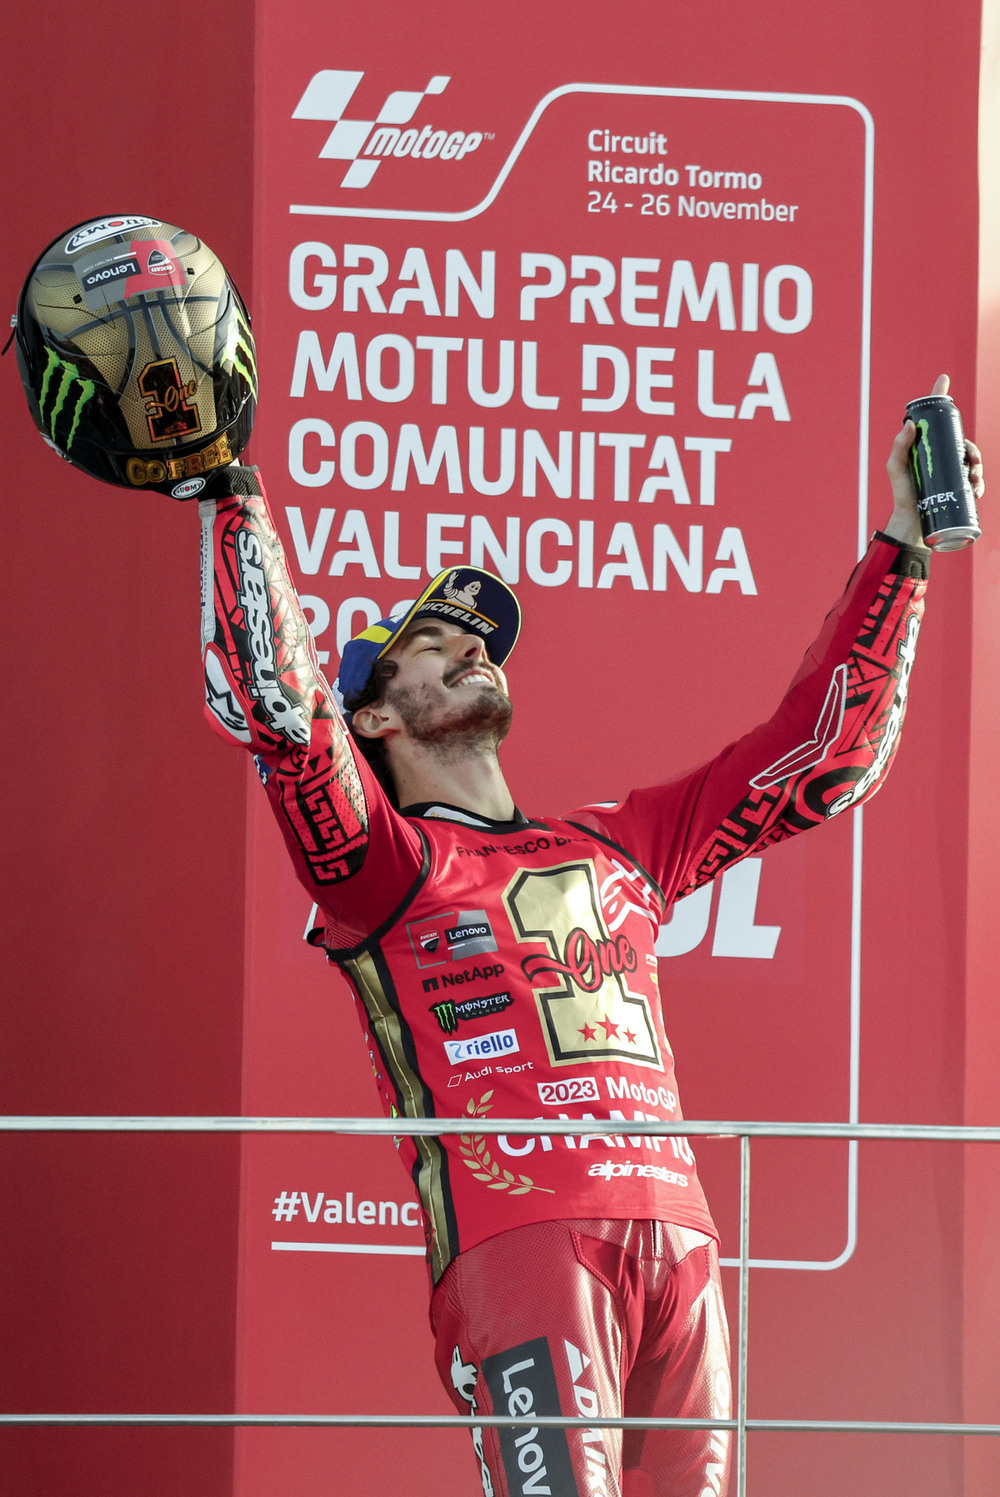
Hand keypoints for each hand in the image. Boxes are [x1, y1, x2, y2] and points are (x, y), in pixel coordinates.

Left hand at [883, 374, 984, 547]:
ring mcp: (950, 470)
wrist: (912, 522)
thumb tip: (910, 424)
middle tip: (972, 459)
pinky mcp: (958, 486)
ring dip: (978, 466)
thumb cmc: (902, 493)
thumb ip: (900, 446)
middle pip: (961, 441)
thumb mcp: (896, 468)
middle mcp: (940, 454)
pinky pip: (975, 479)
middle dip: (971, 448)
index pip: (934, 418)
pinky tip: (976, 489)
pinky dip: (979, 483)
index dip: (940, 397)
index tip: (943, 378)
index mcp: (926, 445)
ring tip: (973, 478)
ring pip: (972, 460)